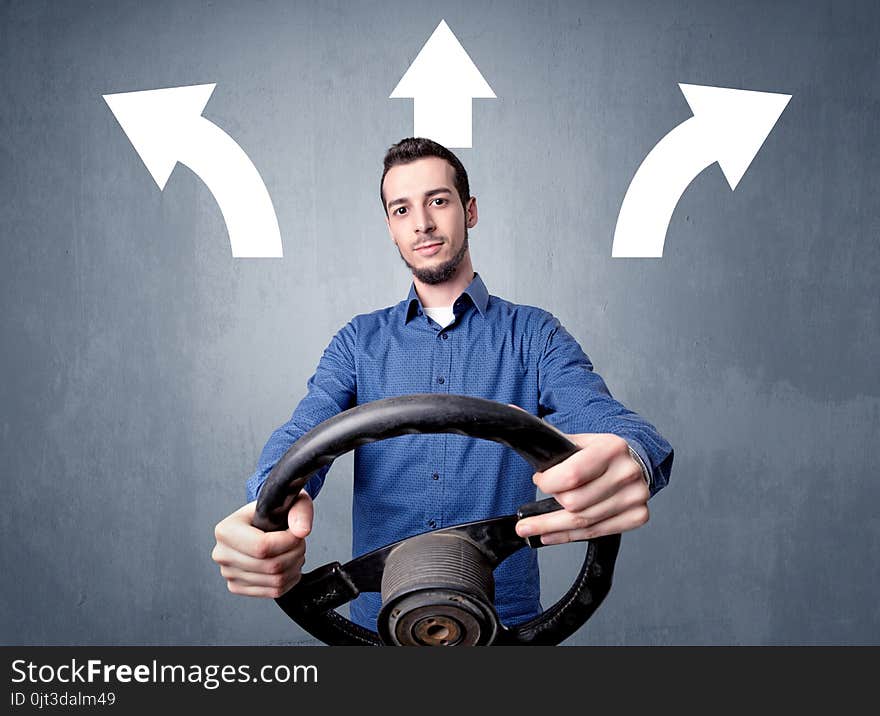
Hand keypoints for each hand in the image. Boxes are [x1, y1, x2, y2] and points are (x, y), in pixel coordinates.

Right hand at [212, 490, 313, 597]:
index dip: (288, 542)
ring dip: (295, 567)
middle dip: (295, 554)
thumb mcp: (288, 500)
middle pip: (270, 566)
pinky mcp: (238, 587)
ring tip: (294, 551)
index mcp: (226, 530)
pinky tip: (289, 564)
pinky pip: (274, 591)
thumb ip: (299, 511)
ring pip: (275, 580)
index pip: (262, 547)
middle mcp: (222, 554)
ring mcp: (228, 573)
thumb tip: (302, 531)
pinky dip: (290, 579)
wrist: (261, 522)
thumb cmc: (272, 510)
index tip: (297, 533)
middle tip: (299, 542)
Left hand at [515, 433, 648, 543]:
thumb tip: (512, 413)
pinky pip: (596, 533)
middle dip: (550, 505)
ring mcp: (635, 496)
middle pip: (575, 503)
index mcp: (611, 448)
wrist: (636, 462)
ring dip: (552, 528)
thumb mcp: (579, 441)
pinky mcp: (637, 515)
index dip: (548, 483)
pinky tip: (551, 534)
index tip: (539, 481)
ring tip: (530, 529)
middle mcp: (626, 473)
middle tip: (538, 504)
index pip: (571, 475)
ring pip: (583, 522)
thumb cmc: (601, 453)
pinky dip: (568, 536)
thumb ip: (548, 436)